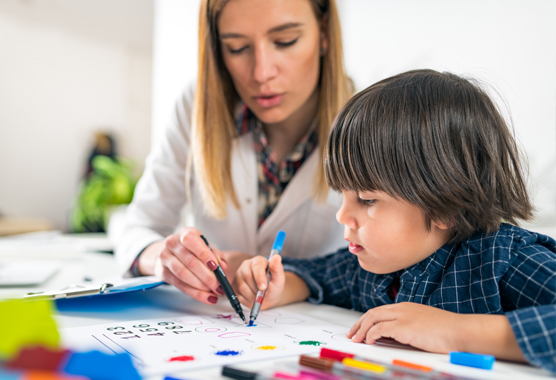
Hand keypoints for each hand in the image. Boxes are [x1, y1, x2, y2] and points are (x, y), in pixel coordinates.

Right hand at [140, 227, 227, 304]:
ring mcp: (164, 257)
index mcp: (185, 233)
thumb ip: (215, 254)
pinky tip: (206, 297)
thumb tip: (223, 266)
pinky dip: (194, 293)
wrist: (169, 252)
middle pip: (190, 261)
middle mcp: (172, 243)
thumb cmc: (191, 248)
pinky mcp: (162, 272)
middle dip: (207, 276)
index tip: (216, 266)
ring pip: (183, 274)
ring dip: (201, 286)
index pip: (192, 241)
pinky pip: (179, 285)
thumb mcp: (204, 245)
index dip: (204, 254)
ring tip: (214, 292)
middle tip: (219, 286)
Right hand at [233, 254, 284, 309]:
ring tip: (258, 294)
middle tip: (263, 292)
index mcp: (258, 261)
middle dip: (256, 288)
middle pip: (247, 276)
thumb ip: (277, 268)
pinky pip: (238, 294)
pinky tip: (252, 297)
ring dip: (252, 295)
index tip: (263, 287)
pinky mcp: (234, 286)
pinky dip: (246, 299)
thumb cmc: (274, 286)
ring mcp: (238, 275)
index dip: (259, 277)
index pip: (256, 265)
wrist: (268, 298)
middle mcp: (246, 266)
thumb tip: (277, 257)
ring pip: (242, 286)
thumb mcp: (279, 278)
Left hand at [347, 302, 462, 353]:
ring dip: (361, 330)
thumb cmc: (448, 331)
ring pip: (372, 318)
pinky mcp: (404, 327)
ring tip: (356, 340)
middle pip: (372, 313)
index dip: (367, 320)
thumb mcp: (424, 325)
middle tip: (352, 334)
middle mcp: (402, 309)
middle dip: (359, 324)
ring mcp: (402, 316)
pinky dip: (370, 334)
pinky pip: (379, 329)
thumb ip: (408, 327)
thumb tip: (394, 337)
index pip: (380, 311)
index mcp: (406, 307)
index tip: (360, 329)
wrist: (461, 331)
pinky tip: (368, 341)